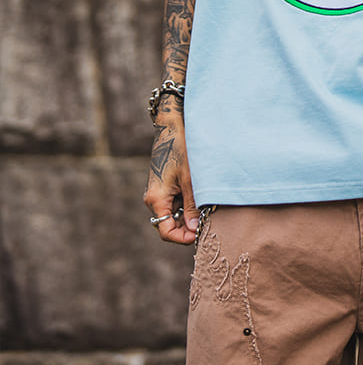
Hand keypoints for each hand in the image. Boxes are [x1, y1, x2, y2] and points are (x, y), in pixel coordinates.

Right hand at [143, 113, 198, 244]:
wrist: (171, 127)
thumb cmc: (180, 150)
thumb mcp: (190, 179)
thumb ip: (191, 205)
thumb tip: (194, 228)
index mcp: (156, 199)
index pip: (166, 232)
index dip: (183, 238)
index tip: (199, 234)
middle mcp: (153, 198)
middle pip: (169, 224)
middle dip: (187, 227)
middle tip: (206, 221)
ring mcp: (158, 192)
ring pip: (173, 214)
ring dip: (188, 214)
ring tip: (204, 205)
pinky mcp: (163, 186)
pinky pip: (174, 202)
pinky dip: (186, 204)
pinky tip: (199, 194)